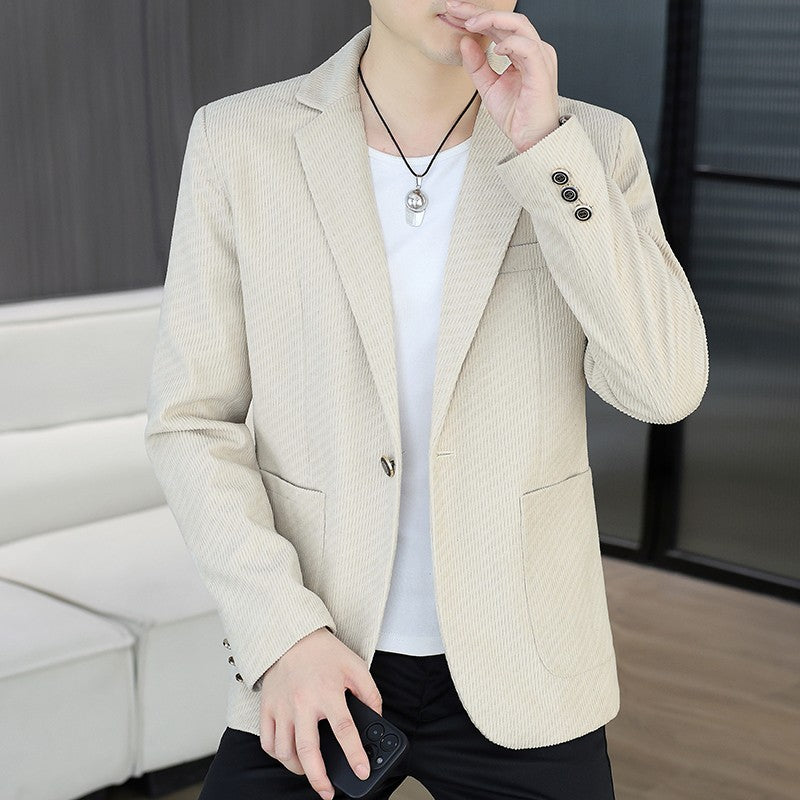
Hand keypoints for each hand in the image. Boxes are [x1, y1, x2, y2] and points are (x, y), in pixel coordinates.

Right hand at [258, 626, 382, 799]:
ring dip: (299, 769)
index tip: (361, 771)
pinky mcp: (267, 707)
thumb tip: (377, 718)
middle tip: (328, 792)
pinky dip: (278, 755)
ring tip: (311, 773)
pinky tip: (289, 757)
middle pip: (308, 750)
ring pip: (285, 751)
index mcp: (328, 691)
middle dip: (319, 778)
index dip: (354, 754)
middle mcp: (303, 702)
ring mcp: (282, 706)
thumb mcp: (355, 666)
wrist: (292, 636)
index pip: (344, 729)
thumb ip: (369, 693)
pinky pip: (267, 741)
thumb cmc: (324, 652)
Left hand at [445, 0, 560, 152]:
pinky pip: (527, 47)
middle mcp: (533, 50)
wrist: (532, 139)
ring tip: (471, 24)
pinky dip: (510, 43)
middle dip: (479, 12)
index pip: (498, 26)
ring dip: (492, 20)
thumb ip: (477, 65)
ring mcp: (540, 58)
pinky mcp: (541, 70)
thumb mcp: (488, 87)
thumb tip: (464, 41)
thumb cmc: (517, 116)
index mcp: (522, 52)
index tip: (453, 14)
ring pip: (518, 25)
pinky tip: (495, 47)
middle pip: (507, 19)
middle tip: (455, 8)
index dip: (476, 18)